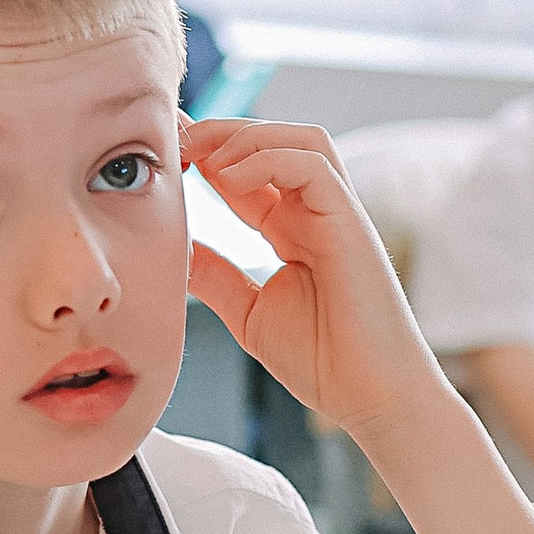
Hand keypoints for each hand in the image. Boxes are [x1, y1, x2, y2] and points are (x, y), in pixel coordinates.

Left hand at [187, 117, 533, 533]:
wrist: (372, 401)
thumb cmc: (325, 364)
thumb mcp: (248, 312)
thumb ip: (215, 275)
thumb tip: (172, 248)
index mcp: (291, 229)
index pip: (246, 170)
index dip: (204, 153)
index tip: (162, 155)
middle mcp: (316, 213)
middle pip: (272, 140)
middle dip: (219, 132)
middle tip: (173, 143)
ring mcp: (337, 215)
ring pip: (300, 138)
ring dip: (246, 136)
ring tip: (201, 156)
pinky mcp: (352, 223)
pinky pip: (314, 164)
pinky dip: (269, 159)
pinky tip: (230, 179)